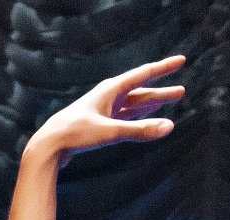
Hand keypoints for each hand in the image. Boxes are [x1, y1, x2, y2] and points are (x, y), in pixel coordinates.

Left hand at [26, 56, 184, 163]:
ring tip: (168, 101)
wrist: (48, 147)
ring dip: (150, 104)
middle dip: (161, 91)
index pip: (143, 74)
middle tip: (181, 91)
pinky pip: (123, 117)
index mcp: (110, 90)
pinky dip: (137, 116)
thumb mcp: (109, 132)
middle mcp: (107, 97)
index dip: (163, 68)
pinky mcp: (97, 125)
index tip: (181, 61)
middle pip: (140, 92)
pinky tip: (145, 116)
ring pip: (132, 105)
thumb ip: (139, 130)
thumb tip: (169, 127)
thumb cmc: (75, 135)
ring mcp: (102, 111)